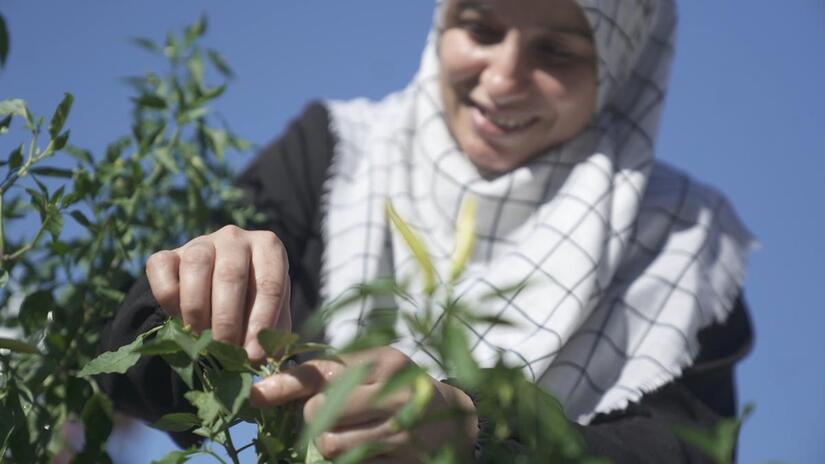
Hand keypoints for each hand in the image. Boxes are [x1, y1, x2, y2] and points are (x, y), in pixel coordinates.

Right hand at [146, 225, 291, 361]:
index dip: (262, 324)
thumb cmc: (251, 302)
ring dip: (197, 310)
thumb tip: (264, 360)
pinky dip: (169, 301)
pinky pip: (162, 271)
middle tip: (225, 350)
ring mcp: (200, 242)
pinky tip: (180, 322)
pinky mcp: (167, 253)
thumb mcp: (270, 314)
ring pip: (196, 267)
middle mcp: (235, 238)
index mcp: (268, 247)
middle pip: (230, 275)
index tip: (254, 355)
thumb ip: (271, 334)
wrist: (214, 287)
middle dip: (227, 321)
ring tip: (202, 339)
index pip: (269, 284)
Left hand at [250, 346, 477, 462]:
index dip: (284, 385)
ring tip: (347, 435)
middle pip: (319, 412)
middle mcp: (395, 394)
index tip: (257, 395)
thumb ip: (327, 372)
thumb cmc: (402, 387)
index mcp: (386, 363)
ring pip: (329, 444)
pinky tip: (366, 449)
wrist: (455, 420)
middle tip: (331, 417)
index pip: (322, 373)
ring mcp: (401, 432)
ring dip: (327, 443)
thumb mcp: (374, 368)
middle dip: (314, 418)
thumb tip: (267, 388)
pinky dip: (348, 460)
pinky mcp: (403, 461)